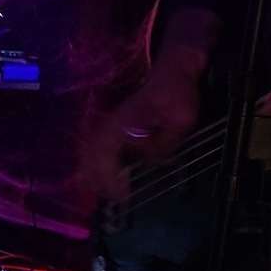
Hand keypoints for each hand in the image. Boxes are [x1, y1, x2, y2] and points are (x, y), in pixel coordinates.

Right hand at [82, 63, 202, 206]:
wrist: (173, 70)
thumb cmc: (177, 94)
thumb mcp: (180, 121)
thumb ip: (163, 143)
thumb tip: (148, 161)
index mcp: (123, 124)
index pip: (107, 156)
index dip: (111, 178)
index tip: (121, 196)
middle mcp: (110, 124)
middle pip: (92, 156)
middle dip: (98, 180)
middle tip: (112, 200)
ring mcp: (110, 123)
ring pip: (90, 152)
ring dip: (93, 172)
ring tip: (103, 191)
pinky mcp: (114, 124)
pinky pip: (97, 146)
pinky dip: (96, 162)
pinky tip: (102, 173)